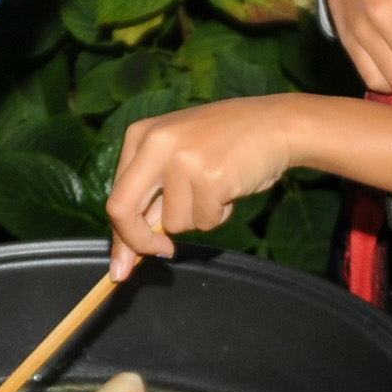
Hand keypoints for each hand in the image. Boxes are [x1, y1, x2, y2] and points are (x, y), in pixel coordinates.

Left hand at [104, 96, 298, 279]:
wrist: (274, 125)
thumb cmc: (225, 145)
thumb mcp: (178, 156)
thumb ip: (151, 196)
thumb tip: (125, 258)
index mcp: (140, 135)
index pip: (116, 196)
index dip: (121, 235)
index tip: (122, 266)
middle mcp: (155, 144)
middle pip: (123, 211)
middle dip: (138, 242)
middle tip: (162, 252)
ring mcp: (182, 160)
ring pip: (173, 223)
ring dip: (197, 217)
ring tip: (215, 187)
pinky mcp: (210, 177)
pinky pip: (205, 222)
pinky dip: (219, 215)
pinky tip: (230, 188)